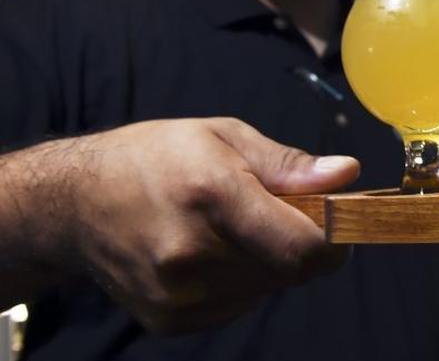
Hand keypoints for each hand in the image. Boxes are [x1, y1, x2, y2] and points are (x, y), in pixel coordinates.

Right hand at [48, 118, 357, 332]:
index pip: (304, 246)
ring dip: (270, 261)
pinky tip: (210, 251)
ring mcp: (179, 294)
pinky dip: (242, 281)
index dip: (336, 238)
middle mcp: (193, 253)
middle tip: (279, 211)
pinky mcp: (171, 320)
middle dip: (301, 241)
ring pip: (268, 288)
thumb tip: (347, 174)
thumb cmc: (154, 157)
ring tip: (234, 227)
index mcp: (212, 195)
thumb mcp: (223, 136)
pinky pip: (239, 305)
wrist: (72, 204)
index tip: (339, 219)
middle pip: (291, 269)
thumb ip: (288, 164)